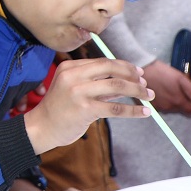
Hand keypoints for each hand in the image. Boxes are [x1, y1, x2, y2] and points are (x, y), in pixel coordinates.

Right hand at [24, 57, 152, 152]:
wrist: (41, 128)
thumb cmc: (59, 109)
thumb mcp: (74, 90)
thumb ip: (98, 84)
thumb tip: (128, 82)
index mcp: (69, 67)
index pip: (103, 62)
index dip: (124, 66)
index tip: (138, 73)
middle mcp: (72, 76)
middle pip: (111, 69)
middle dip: (133, 76)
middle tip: (146, 84)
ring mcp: (78, 92)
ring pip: (117, 86)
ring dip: (137, 91)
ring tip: (149, 97)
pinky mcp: (84, 109)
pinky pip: (115, 108)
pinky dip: (133, 110)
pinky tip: (144, 112)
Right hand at [142, 60, 190, 115]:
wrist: (142, 70)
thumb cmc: (162, 72)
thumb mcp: (180, 77)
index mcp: (178, 101)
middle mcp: (169, 107)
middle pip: (182, 111)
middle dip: (184, 104)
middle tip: (180, 92)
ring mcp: (159, 108)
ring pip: (172, 110)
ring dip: (174, 103)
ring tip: (169, 91)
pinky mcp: (151, 106)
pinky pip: (163, 108)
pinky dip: (164, 102)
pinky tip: (162, 93)